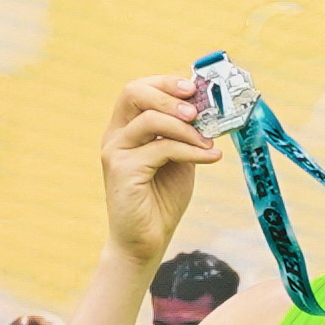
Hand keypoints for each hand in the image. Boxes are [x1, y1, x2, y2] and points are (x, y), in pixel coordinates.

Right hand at [102, 72, 221, 262]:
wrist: (145, 242)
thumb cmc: (161, 200)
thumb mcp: (178, 158)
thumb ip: (184, 134)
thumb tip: (207, 108)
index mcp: (125, 128)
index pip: (138, 89)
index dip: (165, 82)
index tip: (194, 88)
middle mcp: (115, 135)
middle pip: (133, 92)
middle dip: (169, 94)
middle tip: (197, 110)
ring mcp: (115, 151)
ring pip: (150, 120)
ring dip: (186, 128)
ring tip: (209, 141)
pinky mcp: (122, 170)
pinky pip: (161, 149)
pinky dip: (191, 150)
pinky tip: (210, 157)